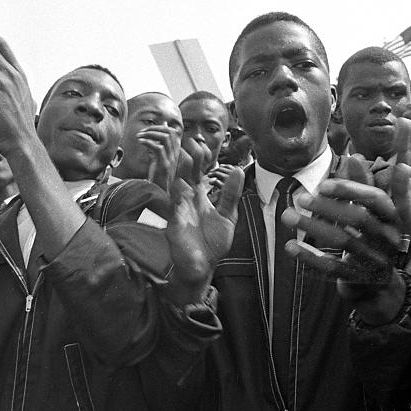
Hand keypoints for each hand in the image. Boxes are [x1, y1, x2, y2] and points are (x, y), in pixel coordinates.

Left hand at [137, 125, 180, 191]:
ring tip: (140, 136)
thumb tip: (152, 135)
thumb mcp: (158, 159)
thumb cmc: (157, 177)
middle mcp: (175, 155)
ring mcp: (170, 160)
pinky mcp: (164, 166)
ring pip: (165, 138)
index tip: (149, 130)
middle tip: (143, 132)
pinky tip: (140, 142)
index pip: (174, 133)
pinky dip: (148, 142)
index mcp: (174, 153)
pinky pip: (158, 148)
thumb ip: (158, 147)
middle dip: (155, 128)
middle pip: (170, 133)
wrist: (159, 194)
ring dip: (151, 134)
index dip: (162, 127)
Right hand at [165, 138, 243, 303]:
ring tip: (181, 153)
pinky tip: (177, 182)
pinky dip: (173, 193)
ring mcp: (178, 209)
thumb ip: (231, 194)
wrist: (202, 268)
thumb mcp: (227, 216)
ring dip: (176, 168)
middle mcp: (185, 198)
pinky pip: (170, 205)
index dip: (199, 157)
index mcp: (198, 195)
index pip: (197, 170)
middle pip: (182, 171)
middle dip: (185, 156)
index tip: (204, 145)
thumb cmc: (212, 244)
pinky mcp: (173, 222)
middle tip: (190, 142)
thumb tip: (239, 170)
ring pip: (173, 183)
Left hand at [207, 164, 238, 191]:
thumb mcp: (234, 181)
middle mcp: (236, 175)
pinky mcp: (225, 185)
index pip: (229, 167)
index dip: (223, 167)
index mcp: (240, 173)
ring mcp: (231, 180)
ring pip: (218, 174)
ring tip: (208, 175)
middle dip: (215, 170)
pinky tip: (210, 183)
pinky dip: (213, 182)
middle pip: (222, 169)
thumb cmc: (233, 193)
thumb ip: (229, 173)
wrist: (232, 204)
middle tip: (210, 172)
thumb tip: (221, 165)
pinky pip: (216, 181)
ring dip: (212, 174)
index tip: (218, 167)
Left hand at [282, 157, 402, 294]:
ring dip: (313, 227)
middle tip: (300, 197)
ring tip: (287, 216)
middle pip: (359, 220)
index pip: (376, 199)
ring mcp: (375, 260)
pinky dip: (310, 257)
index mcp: (395, 217)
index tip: (324, 184)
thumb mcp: (372, 211)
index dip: (351, 189)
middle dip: (327, 207)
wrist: (377, 282)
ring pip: (343, 241)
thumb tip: (353, 156)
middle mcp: (389, 238)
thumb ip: (362, 185)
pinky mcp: (358, 278)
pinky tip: (290, 246)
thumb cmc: (372, 236)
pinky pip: (332, 267)